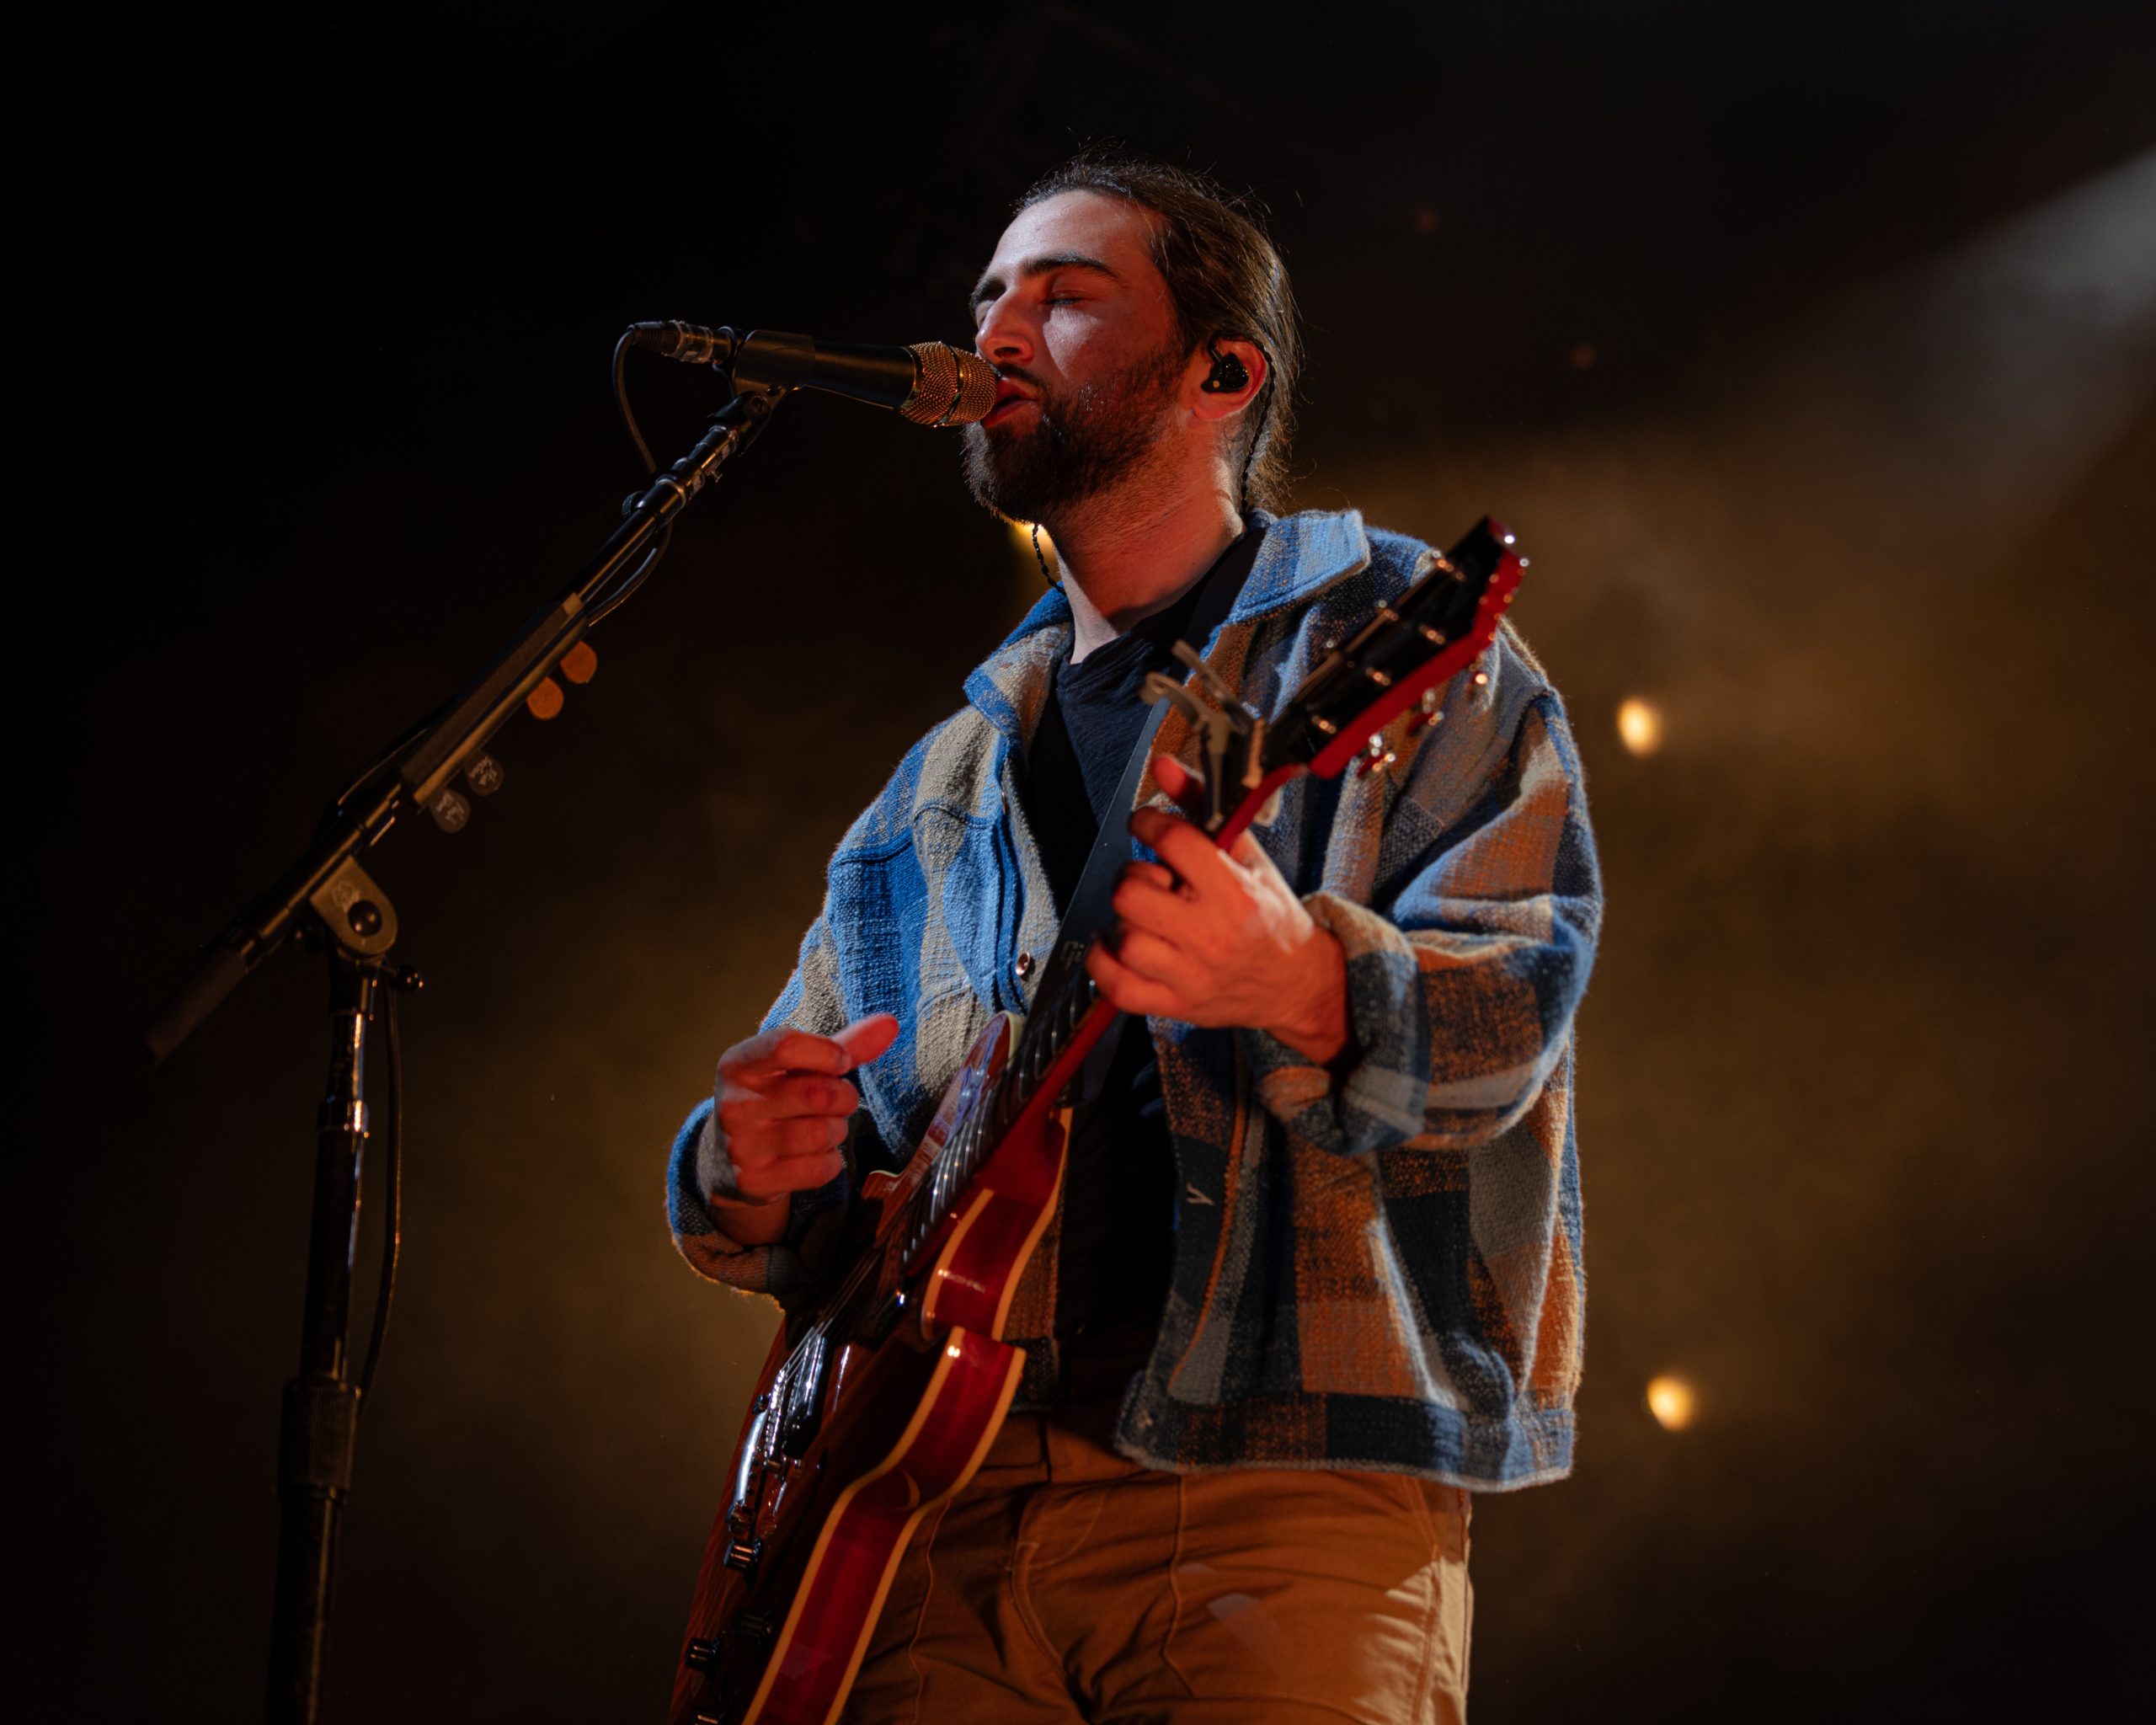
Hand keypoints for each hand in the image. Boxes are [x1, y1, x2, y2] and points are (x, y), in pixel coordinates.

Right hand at [706, 1013, 898, 1242]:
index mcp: (738, 1064)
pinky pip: (820, 1169)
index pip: (785, 1046)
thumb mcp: (800, 1066)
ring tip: (822, 1127)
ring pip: (823, 1134)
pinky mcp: (755, 1181)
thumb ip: (845, 1044)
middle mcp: (734, 1104)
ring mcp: (741, 1146)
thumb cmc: (779, 1096)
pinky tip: (811, 1155)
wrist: (731, 1158)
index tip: (841, 1062)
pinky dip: (829, 1162)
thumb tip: (890, 1024)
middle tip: (837, 1101)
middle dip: (844, 1097)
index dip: (827, 1053)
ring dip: (837, 1131)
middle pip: (818, 1094)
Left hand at [1085, 755, 1350, 1064]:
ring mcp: (1192, 975)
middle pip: (1132, 893)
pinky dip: (1104, 963)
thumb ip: (1201, 807)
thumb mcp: (1246, 856)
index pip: (1173, 841)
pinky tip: (1115, 944)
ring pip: (1124, 938)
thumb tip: (1162, 766)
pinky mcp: (1176, 1005)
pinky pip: (1117, 986)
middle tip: (1150, 880)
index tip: (1146, 825)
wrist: (1295, 983)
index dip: (1147, 822)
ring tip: (1142, 917)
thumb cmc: (1269, 915)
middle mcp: (1212, 935)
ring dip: (1122, 921)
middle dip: (1132, 877)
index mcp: (1234, 892)